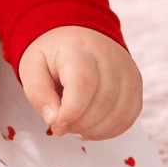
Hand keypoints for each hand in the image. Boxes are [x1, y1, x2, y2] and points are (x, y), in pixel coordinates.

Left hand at [18, 26, 141, 140]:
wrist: (75, 36)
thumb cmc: (52, 54)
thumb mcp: (32, 68)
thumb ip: (38, 94)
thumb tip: (54, 120)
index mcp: (80, 49)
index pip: (83, 85)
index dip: (70, 112)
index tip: (55, 124)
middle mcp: (110, 56)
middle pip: (103, 102)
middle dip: (79, 123)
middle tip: (62, 125)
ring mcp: (127, 70)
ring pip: (119, 113)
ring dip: (94, 130)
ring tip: (75, 125)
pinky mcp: (136, 83)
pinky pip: (129, 116)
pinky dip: (110, 130)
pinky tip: (92, 126)